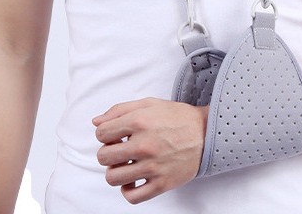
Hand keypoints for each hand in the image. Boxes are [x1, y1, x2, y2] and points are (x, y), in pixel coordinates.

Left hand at [92, 98, 207, 203]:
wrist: (206, 133)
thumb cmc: (176, 117)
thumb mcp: (149, 104)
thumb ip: (119, 110)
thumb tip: (96, 122)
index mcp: (139, 121)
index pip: (101, 133)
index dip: (105, 134)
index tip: (116, 135)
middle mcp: (144, 144)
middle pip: (103, 157)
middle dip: (108, 152)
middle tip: (120, 150)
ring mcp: (152, 166)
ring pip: (113, 178)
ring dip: (115, 171)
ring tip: (126, 164)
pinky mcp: (162, 183)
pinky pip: (132, 197)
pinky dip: (128, 190)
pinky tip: (134, 180)